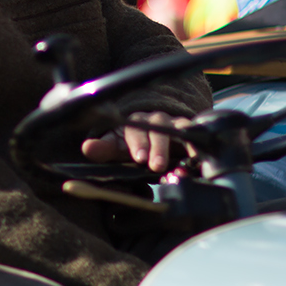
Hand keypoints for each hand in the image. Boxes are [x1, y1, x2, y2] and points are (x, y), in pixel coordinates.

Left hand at [81, 111, 196, 174]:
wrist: (154, 137)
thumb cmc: (132, 144)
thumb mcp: (117, 147)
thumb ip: (103, 149)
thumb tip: (87, 147)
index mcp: (134, 123)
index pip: (134, 130)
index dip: (138, 143)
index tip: (139, 158)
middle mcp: (155, 120)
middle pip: (158, 129)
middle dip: (157, 148)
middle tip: (156, 166)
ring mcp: (174, 124)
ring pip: (178, 130)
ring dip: (180, 146)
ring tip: (181, 166)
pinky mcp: (189, 131)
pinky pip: (195, 135)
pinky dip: (197, 146)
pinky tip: (197, 158)